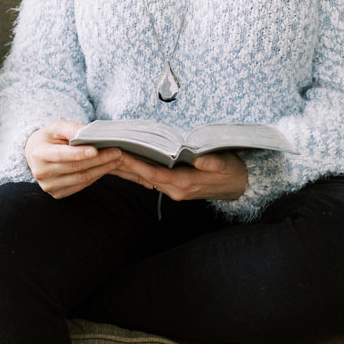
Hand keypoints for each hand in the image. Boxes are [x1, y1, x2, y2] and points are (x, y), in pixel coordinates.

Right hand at [24, 120, 122, 198]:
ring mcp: (49, 186)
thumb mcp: (56, 127)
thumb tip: (88, 131)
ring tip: (116, 159)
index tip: (96, 150)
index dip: (79, 153)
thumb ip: (71, 128)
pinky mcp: (58, 194)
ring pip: (81, 178)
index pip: (61, 155)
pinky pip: (81, 186)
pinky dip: (96, 176)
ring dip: (102, 169)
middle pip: (75, 167)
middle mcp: (41, 173)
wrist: (35, 155)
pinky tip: (106, 168)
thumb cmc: (48, 138)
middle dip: (99, 160)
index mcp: (39, 154)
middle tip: (117, 151)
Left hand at [110, 150, 247, 201]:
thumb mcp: (226, 164)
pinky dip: (138, 171)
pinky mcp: (175, 187)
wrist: (239, 186)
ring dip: (127, 169)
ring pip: (144, 180)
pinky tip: (126, 165)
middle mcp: (175, 189)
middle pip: (143, 177)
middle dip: (123, 166)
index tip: (119, 154)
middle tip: (104, 153)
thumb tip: (200, 160)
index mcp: (184, 183)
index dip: (135, 164)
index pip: (153, 173)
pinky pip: (151, 180)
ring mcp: (174, 190)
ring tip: (108, 157)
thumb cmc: (232, 171)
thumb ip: (212, 163)